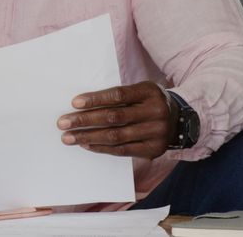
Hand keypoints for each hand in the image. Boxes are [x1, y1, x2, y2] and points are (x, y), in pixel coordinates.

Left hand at [56, 81, 176, 158]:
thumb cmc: (148, 102)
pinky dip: (102, 147)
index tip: (74, 103)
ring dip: (89, 137)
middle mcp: (155, 112)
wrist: (180, 120)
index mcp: (149, 92)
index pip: (118, 95)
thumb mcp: (139, 91)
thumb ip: (117, 96)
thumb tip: (81, 105)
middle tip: (62, 123)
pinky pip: (123, 150)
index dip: (95, 99)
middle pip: (114, 117)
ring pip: (116, 136)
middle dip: (85, 120)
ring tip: (69, 137)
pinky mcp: (154, 149)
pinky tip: (86, 145)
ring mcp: (156, 132)